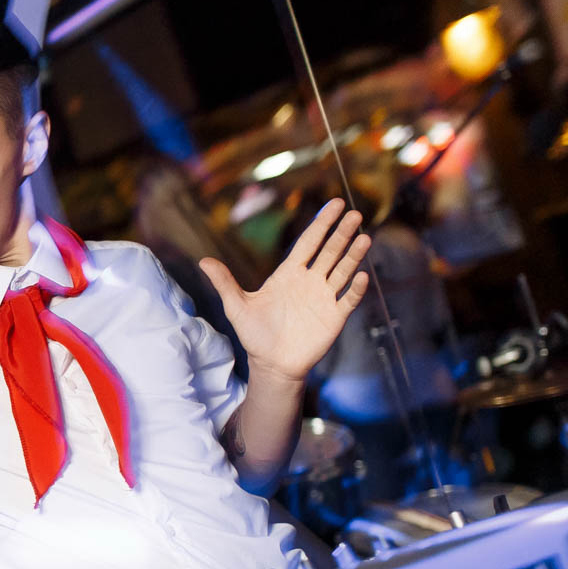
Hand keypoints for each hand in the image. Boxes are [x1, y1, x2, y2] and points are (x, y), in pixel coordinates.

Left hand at [200, 199, 370, 383]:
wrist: (271, 364)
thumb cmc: (255, 334)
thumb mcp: (237, 307)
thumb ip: (225, 283)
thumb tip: (202, 261)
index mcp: (288, 274)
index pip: (308, 242)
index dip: (321, 223)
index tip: (334, 204)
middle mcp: (309, 281)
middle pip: (329, 251)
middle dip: (341, 233)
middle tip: (353, 214)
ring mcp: (323, 298)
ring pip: (342, 271)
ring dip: (353, 255)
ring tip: (364, 238)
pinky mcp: (334, 317)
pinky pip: (348, 299)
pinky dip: (355, 289)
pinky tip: (361, 276)